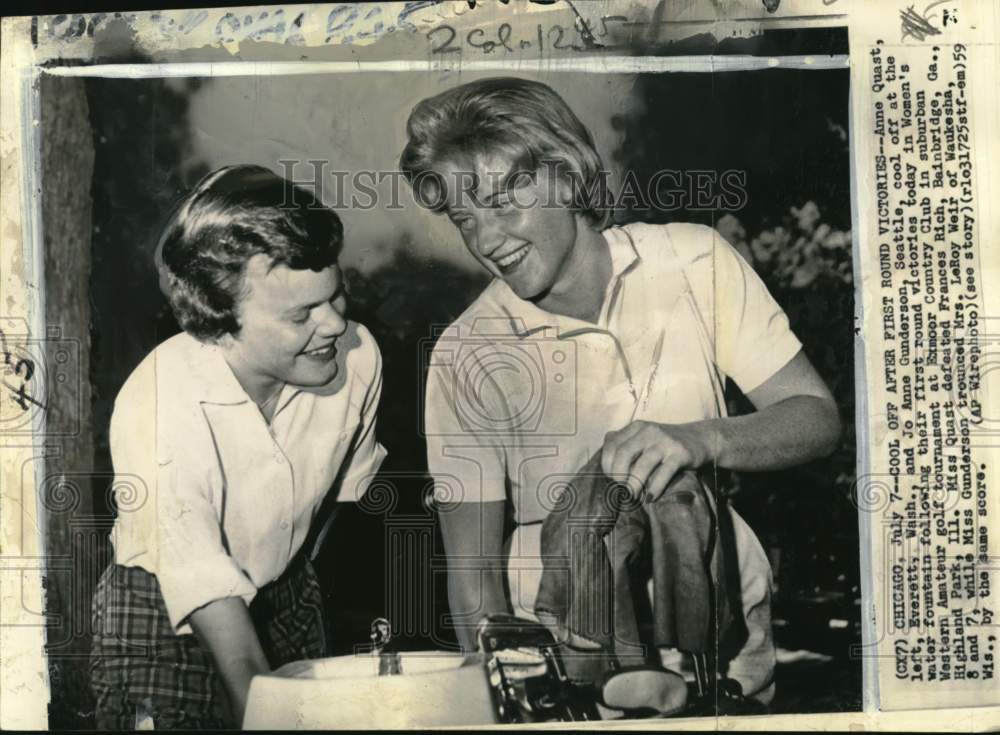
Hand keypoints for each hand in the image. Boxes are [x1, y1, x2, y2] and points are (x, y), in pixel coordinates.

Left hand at [600, 420, 714, 502]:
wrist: (701, 439)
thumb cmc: (665, 445)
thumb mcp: (644, 438)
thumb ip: (625, 445)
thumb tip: (606, 466)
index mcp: (636, 427)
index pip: (611, 445)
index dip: (607, 465)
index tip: (612, 479)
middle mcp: (649, 431)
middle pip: (623, 454)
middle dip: (618, 476)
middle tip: (621, 490)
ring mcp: (665, 441)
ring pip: (642, 466)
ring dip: (634, 485)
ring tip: (633, 497)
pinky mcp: (680, 453)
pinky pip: (663, 474)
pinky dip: (654, 488)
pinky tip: (651, 497)